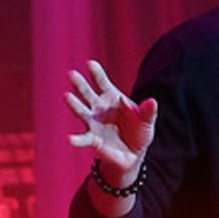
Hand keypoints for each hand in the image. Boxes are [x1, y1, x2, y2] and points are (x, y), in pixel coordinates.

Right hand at [64, 59, 156, 180]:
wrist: (134, 153)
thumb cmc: (139, 132)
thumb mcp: (147, 121)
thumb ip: (148, 112)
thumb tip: (152, 101)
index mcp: (111, 97)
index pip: (102, 82)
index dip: (96, 73)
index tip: (90, 64)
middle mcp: (98, 107)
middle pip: (87, 93)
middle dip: (80, 84)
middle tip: (71, 74)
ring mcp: (93, 123)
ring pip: (81, 111)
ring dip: (74, 104)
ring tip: (67, 97)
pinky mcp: (93, 139)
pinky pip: (84, 139)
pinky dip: (76, 140)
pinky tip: (70, 139)